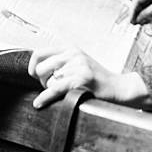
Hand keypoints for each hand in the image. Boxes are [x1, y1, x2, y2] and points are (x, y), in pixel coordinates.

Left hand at [28, 46, 149, 109]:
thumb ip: (61, 64)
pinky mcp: (82, 78)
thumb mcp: (79, 64)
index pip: (40, 53)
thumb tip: (37, 71)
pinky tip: (40, 102)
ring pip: (48, 81)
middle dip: (42, 81)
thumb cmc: (98, 80)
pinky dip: (45, 97)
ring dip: (51, 90)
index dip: (32, 66)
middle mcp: (74, 54)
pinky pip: (55, 88)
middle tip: (52, 86)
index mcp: (71, 49)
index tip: (33, 75)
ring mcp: (78, 65)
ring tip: (64, 91)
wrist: (119, 87)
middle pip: (41, 68)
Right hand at [129, 0, 151, 23]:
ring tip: (141, 21)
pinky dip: (146, 11)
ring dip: (142, 12)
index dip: (133, 11)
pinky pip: (147, 3)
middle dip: (137, 12)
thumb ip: (147, 12)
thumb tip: (138, 18)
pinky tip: (147, 17)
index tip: (132, 19)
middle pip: (138, 1)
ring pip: (142, 3)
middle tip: (135, 21)